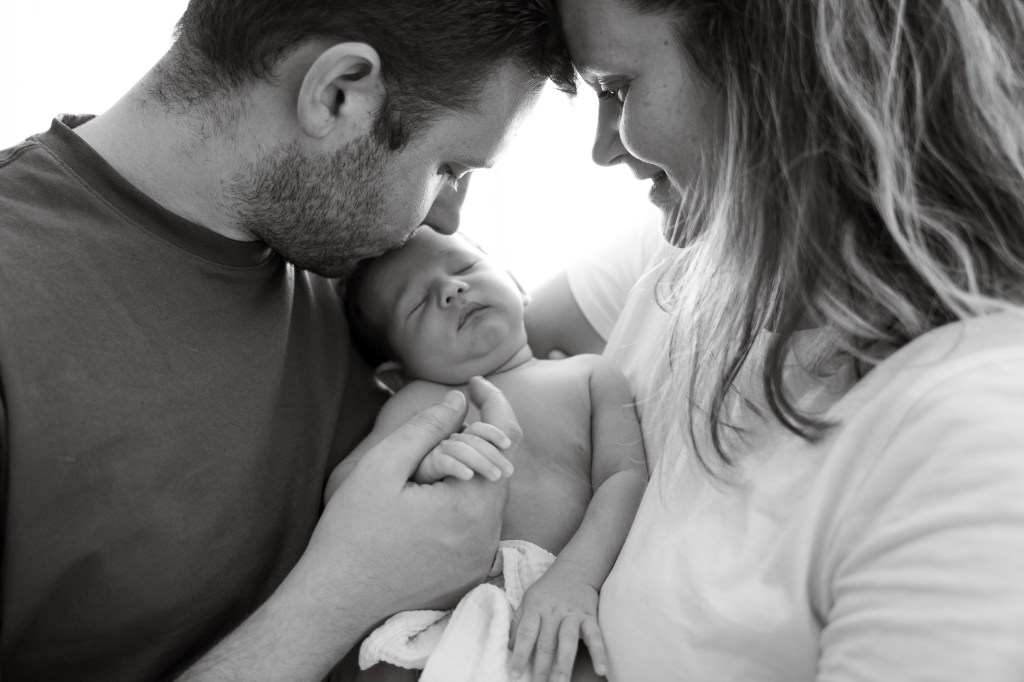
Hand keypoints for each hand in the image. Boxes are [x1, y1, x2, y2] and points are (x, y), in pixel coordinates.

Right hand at [289, 377, 522, 629]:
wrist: (335, 601)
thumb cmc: (352, 532)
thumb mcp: (383, 467)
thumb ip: (426, 428)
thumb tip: (459, 400)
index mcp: (472, 504)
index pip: (507, 437)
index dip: (494, 402)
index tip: (472, 384)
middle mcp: (487, 534)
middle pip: (499, 466)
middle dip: (476, 440)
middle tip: (438, 430)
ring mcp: (481, 558)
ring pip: (490, 497)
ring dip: (469, 473)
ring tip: (428, 467)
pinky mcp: (470, 575)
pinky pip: (479, 526)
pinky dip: (464, 504)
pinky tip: (429, 502)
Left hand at [509, 561, 608, 681]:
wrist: (575, 568)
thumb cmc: (547, 589)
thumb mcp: (528, 599)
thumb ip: (519, 622)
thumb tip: (508, 647)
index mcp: (535, 608)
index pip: (525, 634)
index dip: (519, 655)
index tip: (514, 674)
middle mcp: (553, 612)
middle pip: (546, 643)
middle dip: (541, 668)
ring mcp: (572, 614)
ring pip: (567, 641)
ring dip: (564, 664)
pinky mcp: (590, 616)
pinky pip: (595, 636)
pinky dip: (599, 653)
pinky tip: (601, 670)